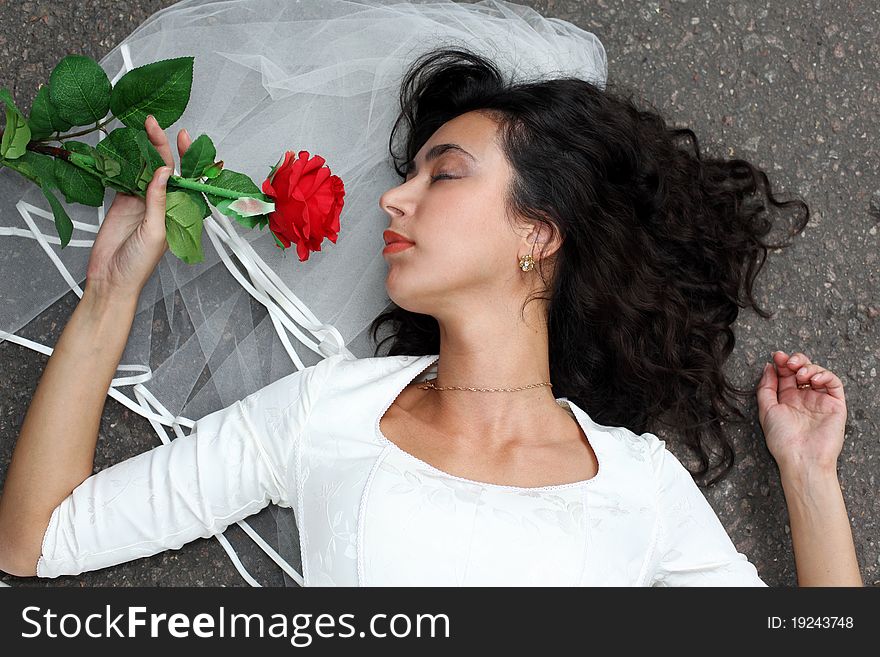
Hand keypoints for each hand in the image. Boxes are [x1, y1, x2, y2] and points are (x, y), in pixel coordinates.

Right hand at [84, 115, 192, 300]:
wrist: (111, 278)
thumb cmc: (139, 264)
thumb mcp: (155, 232)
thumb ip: (159, 202)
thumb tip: (165, 171)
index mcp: (180, 212)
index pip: (188, 179)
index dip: (188, 158)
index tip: (184, 137)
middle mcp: (164, 204)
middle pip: (167, 168)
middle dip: (162, 145)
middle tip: (154, 124)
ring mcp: (143, 201)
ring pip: (146, 169)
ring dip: (144, 150)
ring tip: (140, 128)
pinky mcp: (123, 201)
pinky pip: (126, 176)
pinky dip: (125, 161)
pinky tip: (124, 146)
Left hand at [756, 350, 846, 472]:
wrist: (801, 458)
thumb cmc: (783, 440)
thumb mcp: (767, 410)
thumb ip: (766, 388)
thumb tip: (768, 367)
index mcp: (787, 400)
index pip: (785, 375)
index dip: (781, 363)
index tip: (775, 357)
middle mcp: (804, 398)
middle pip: (802, 371)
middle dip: (795, 361)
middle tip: (787, 361)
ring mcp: (820, 401)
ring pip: (818, 373)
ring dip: (808, 367)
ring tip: (799, 373)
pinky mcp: (835, 405)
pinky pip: (834, 384)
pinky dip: (825, 376)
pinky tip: (813, 379)